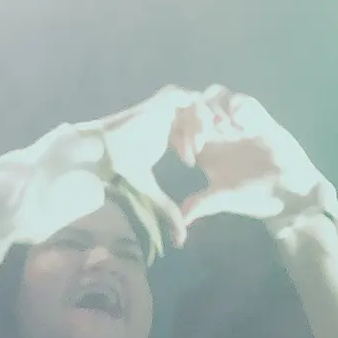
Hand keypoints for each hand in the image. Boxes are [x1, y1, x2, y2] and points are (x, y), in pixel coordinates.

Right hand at [77, 84, 217, 251]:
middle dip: (219, 129)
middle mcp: (170, 117)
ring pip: (201, 106)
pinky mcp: (166, 98)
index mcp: (169, 133)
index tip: (225, 161)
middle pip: (205, 116)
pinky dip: (201, 115)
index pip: (200, 133)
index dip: (214, 146)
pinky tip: (206, 133)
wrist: (105, 153)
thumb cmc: (122, 170)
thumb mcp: (152, 192)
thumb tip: (181, 239)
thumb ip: (168, 210)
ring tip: (219, 138)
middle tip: (232, 143)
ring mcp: (168, 106)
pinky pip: (192, 100)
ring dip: (210, 122)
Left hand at [178, 90, 328, 226]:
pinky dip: (237, 106)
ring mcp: (237, 123)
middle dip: (193, 118)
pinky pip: (242, 100)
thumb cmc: (257, 197)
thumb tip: (182, 219)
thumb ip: (204, 203)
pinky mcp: (258, 119)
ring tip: (221, 128)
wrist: (291, 194)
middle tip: (202, 140)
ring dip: (213, 108)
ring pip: (214, 96)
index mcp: (205, 150)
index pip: (180, 128)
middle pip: (193, 106)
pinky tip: (240, 125)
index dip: (179, 137)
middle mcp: (218, 133)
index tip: (188, 158)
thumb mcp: (227, 199)